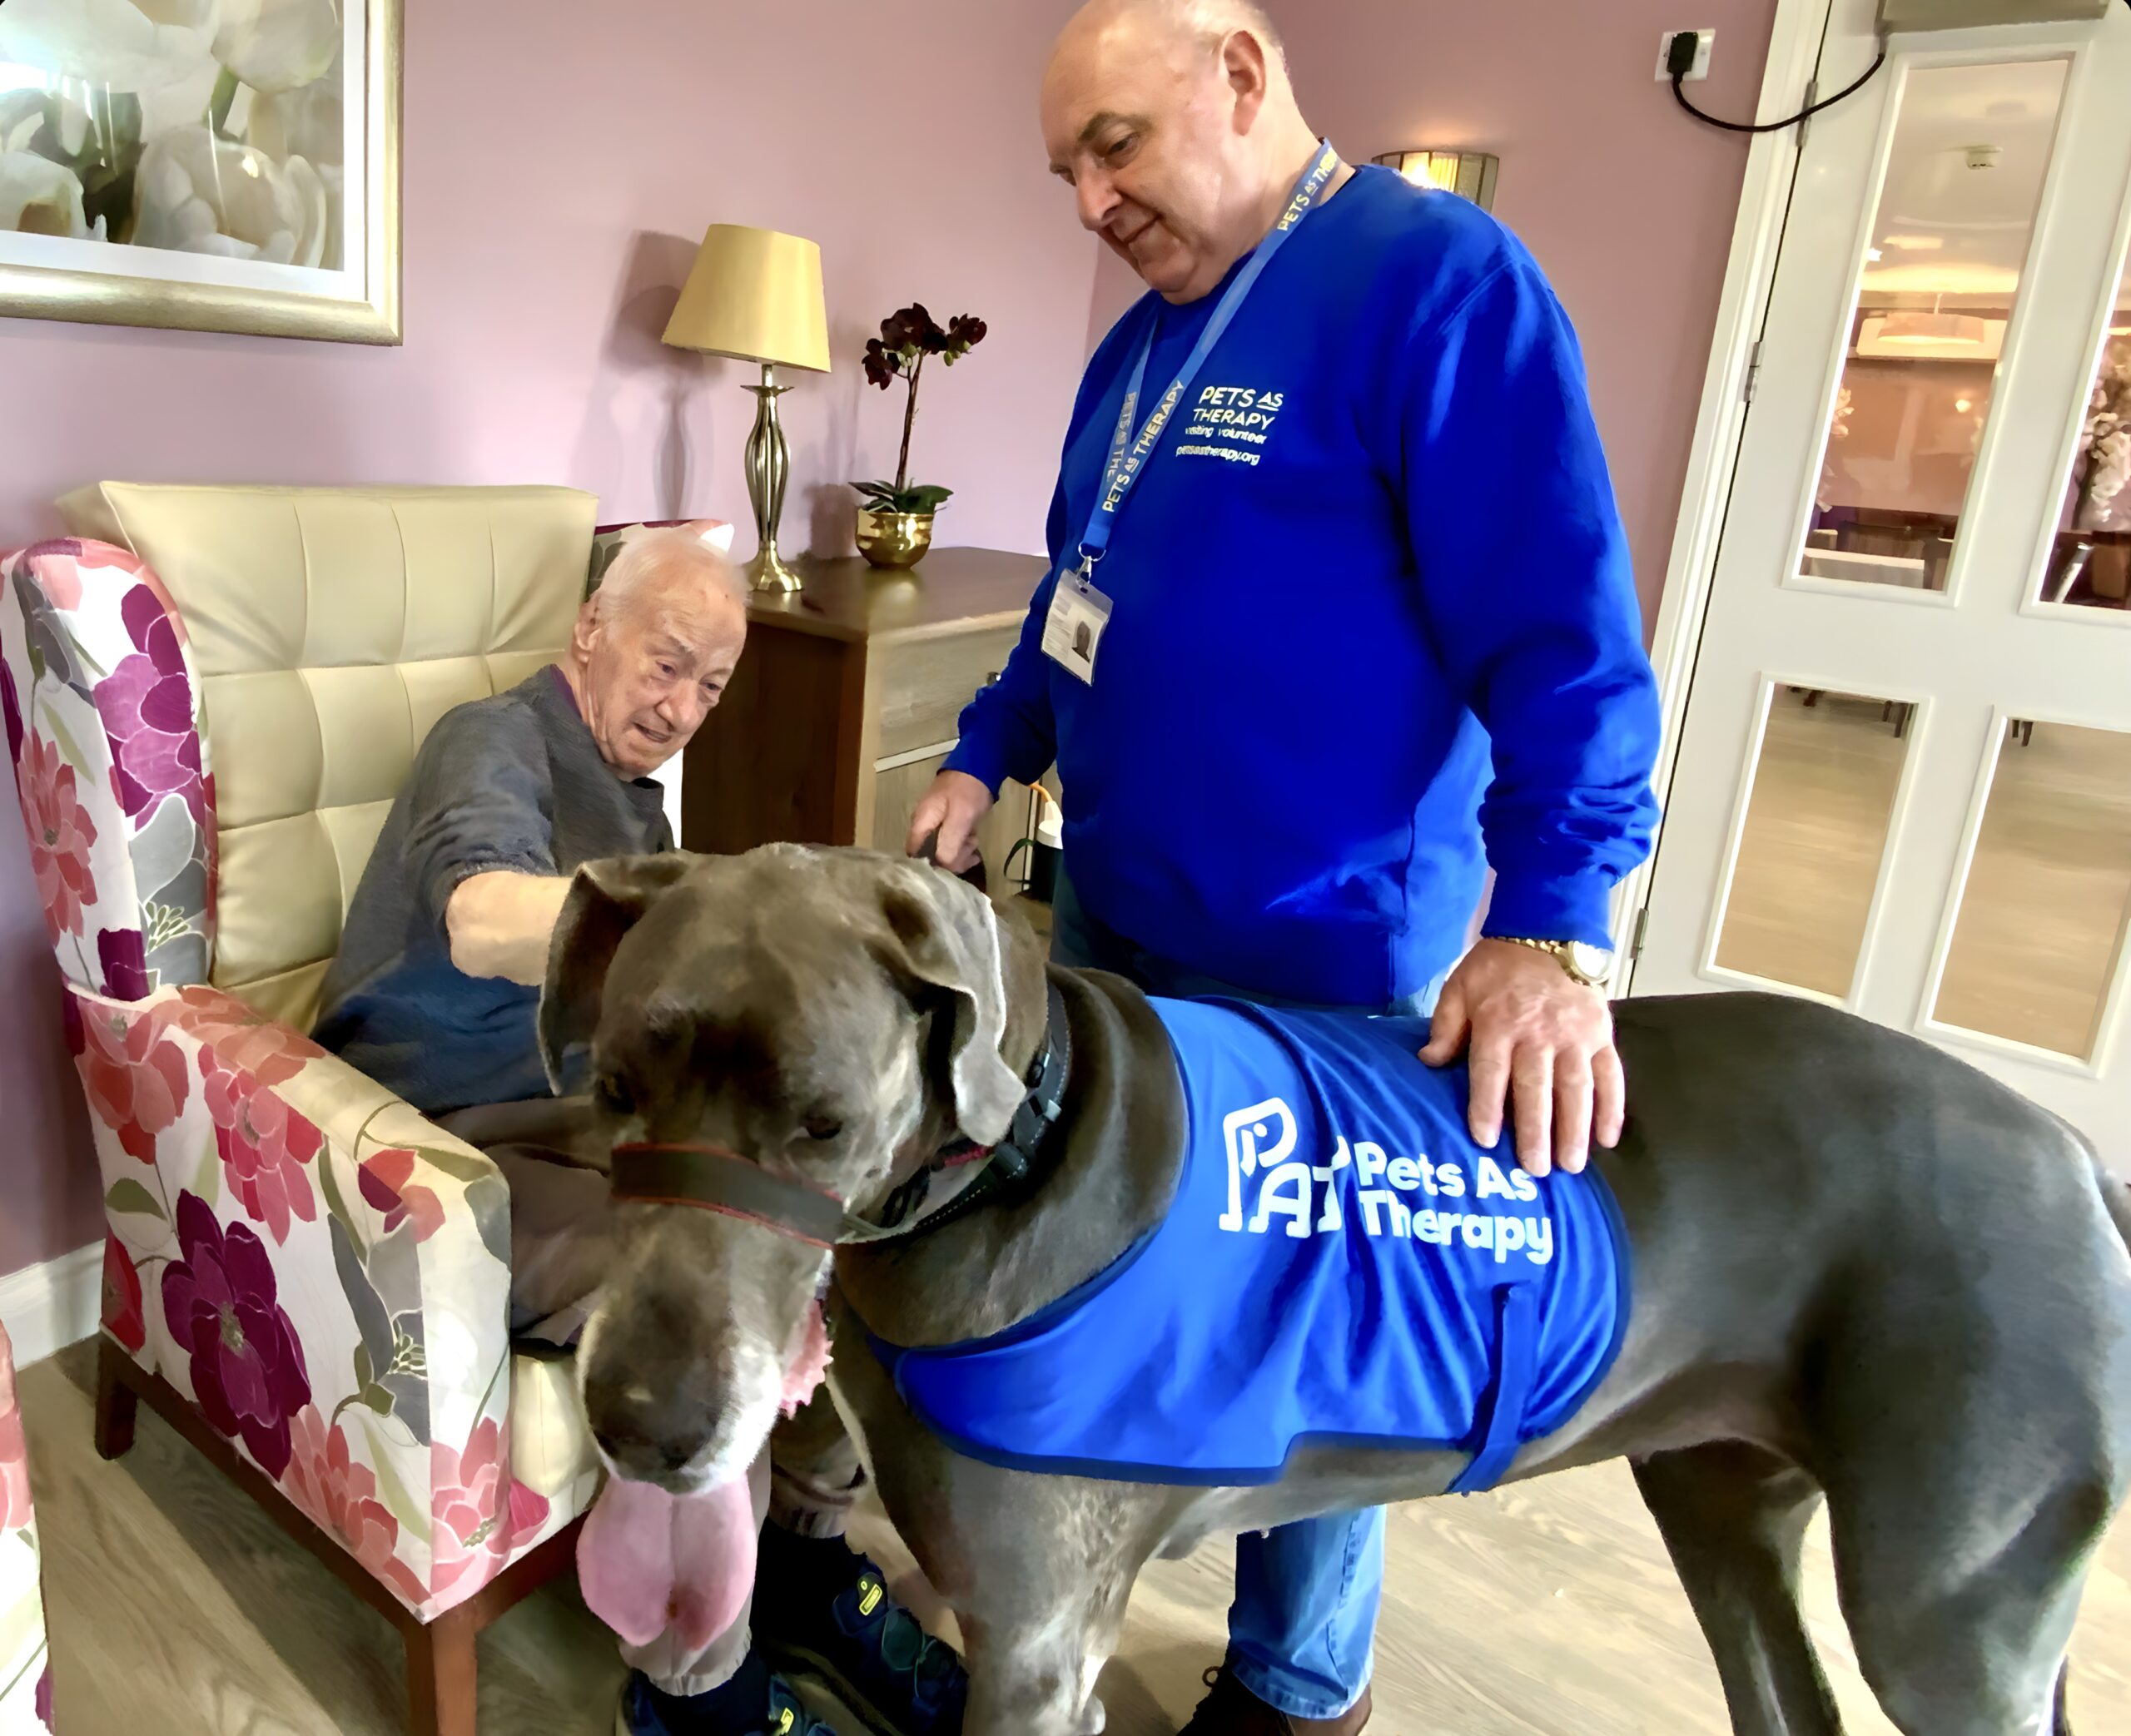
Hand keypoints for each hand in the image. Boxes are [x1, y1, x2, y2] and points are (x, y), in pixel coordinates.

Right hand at [906, 770, 995, 872]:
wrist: (980, 764)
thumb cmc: (968, 790)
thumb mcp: (961, 818)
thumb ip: (949, 843)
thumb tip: (943, 867)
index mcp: (920, 823)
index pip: (915, 856)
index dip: (931, 867)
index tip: (950, 870)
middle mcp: (923, 824)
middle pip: (929, 854)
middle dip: (950, 859)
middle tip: (970, 853)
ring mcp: (934, 822)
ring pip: (941, 848)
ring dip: (959, 851)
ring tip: (974, 844)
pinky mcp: (946, 820)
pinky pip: (949, 839)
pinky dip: (961, 843)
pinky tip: (973, 840)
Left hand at [1419, 939, 1623, 1177]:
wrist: (1548, 931)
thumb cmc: (1498, 967)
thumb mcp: (1460, 988)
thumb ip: (1445, 1027)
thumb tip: (1428, 1062)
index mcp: (1499, 1024)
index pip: (1491, 1073)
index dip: (1487, 1108)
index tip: (1486, 1141)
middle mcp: (1538, 1033)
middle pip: (1536, 1089)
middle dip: (1536, 1133)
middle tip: (1535, 1170)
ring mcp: (1575, 1035)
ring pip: (1576, 1089)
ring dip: (1575, 1130)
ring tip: (1571, 1165)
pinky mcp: (1602, 1034)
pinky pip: (1610, 1075)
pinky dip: (1612, 1108)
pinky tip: (1607, 1139)